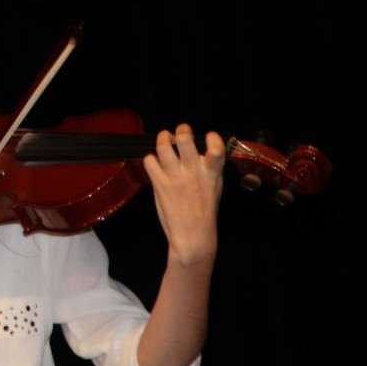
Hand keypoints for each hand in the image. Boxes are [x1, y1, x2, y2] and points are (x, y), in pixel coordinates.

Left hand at [143, 123, 225, 264]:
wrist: (193, 235)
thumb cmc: (204, 211)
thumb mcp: (215, 187)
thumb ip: (210, 168)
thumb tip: (202, 150)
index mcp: (211, 174)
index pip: (216, 150)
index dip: (213, 138)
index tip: (209, 136)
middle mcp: (193, 172)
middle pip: (184, 139)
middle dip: (181, 130)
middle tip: (179, 133)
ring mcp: (175, 178)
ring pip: (163, 146)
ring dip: (163, 139)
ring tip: (164, 140)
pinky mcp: (160, 184)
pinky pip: (149, 161)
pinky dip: (150, 159)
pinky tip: (155, 162)